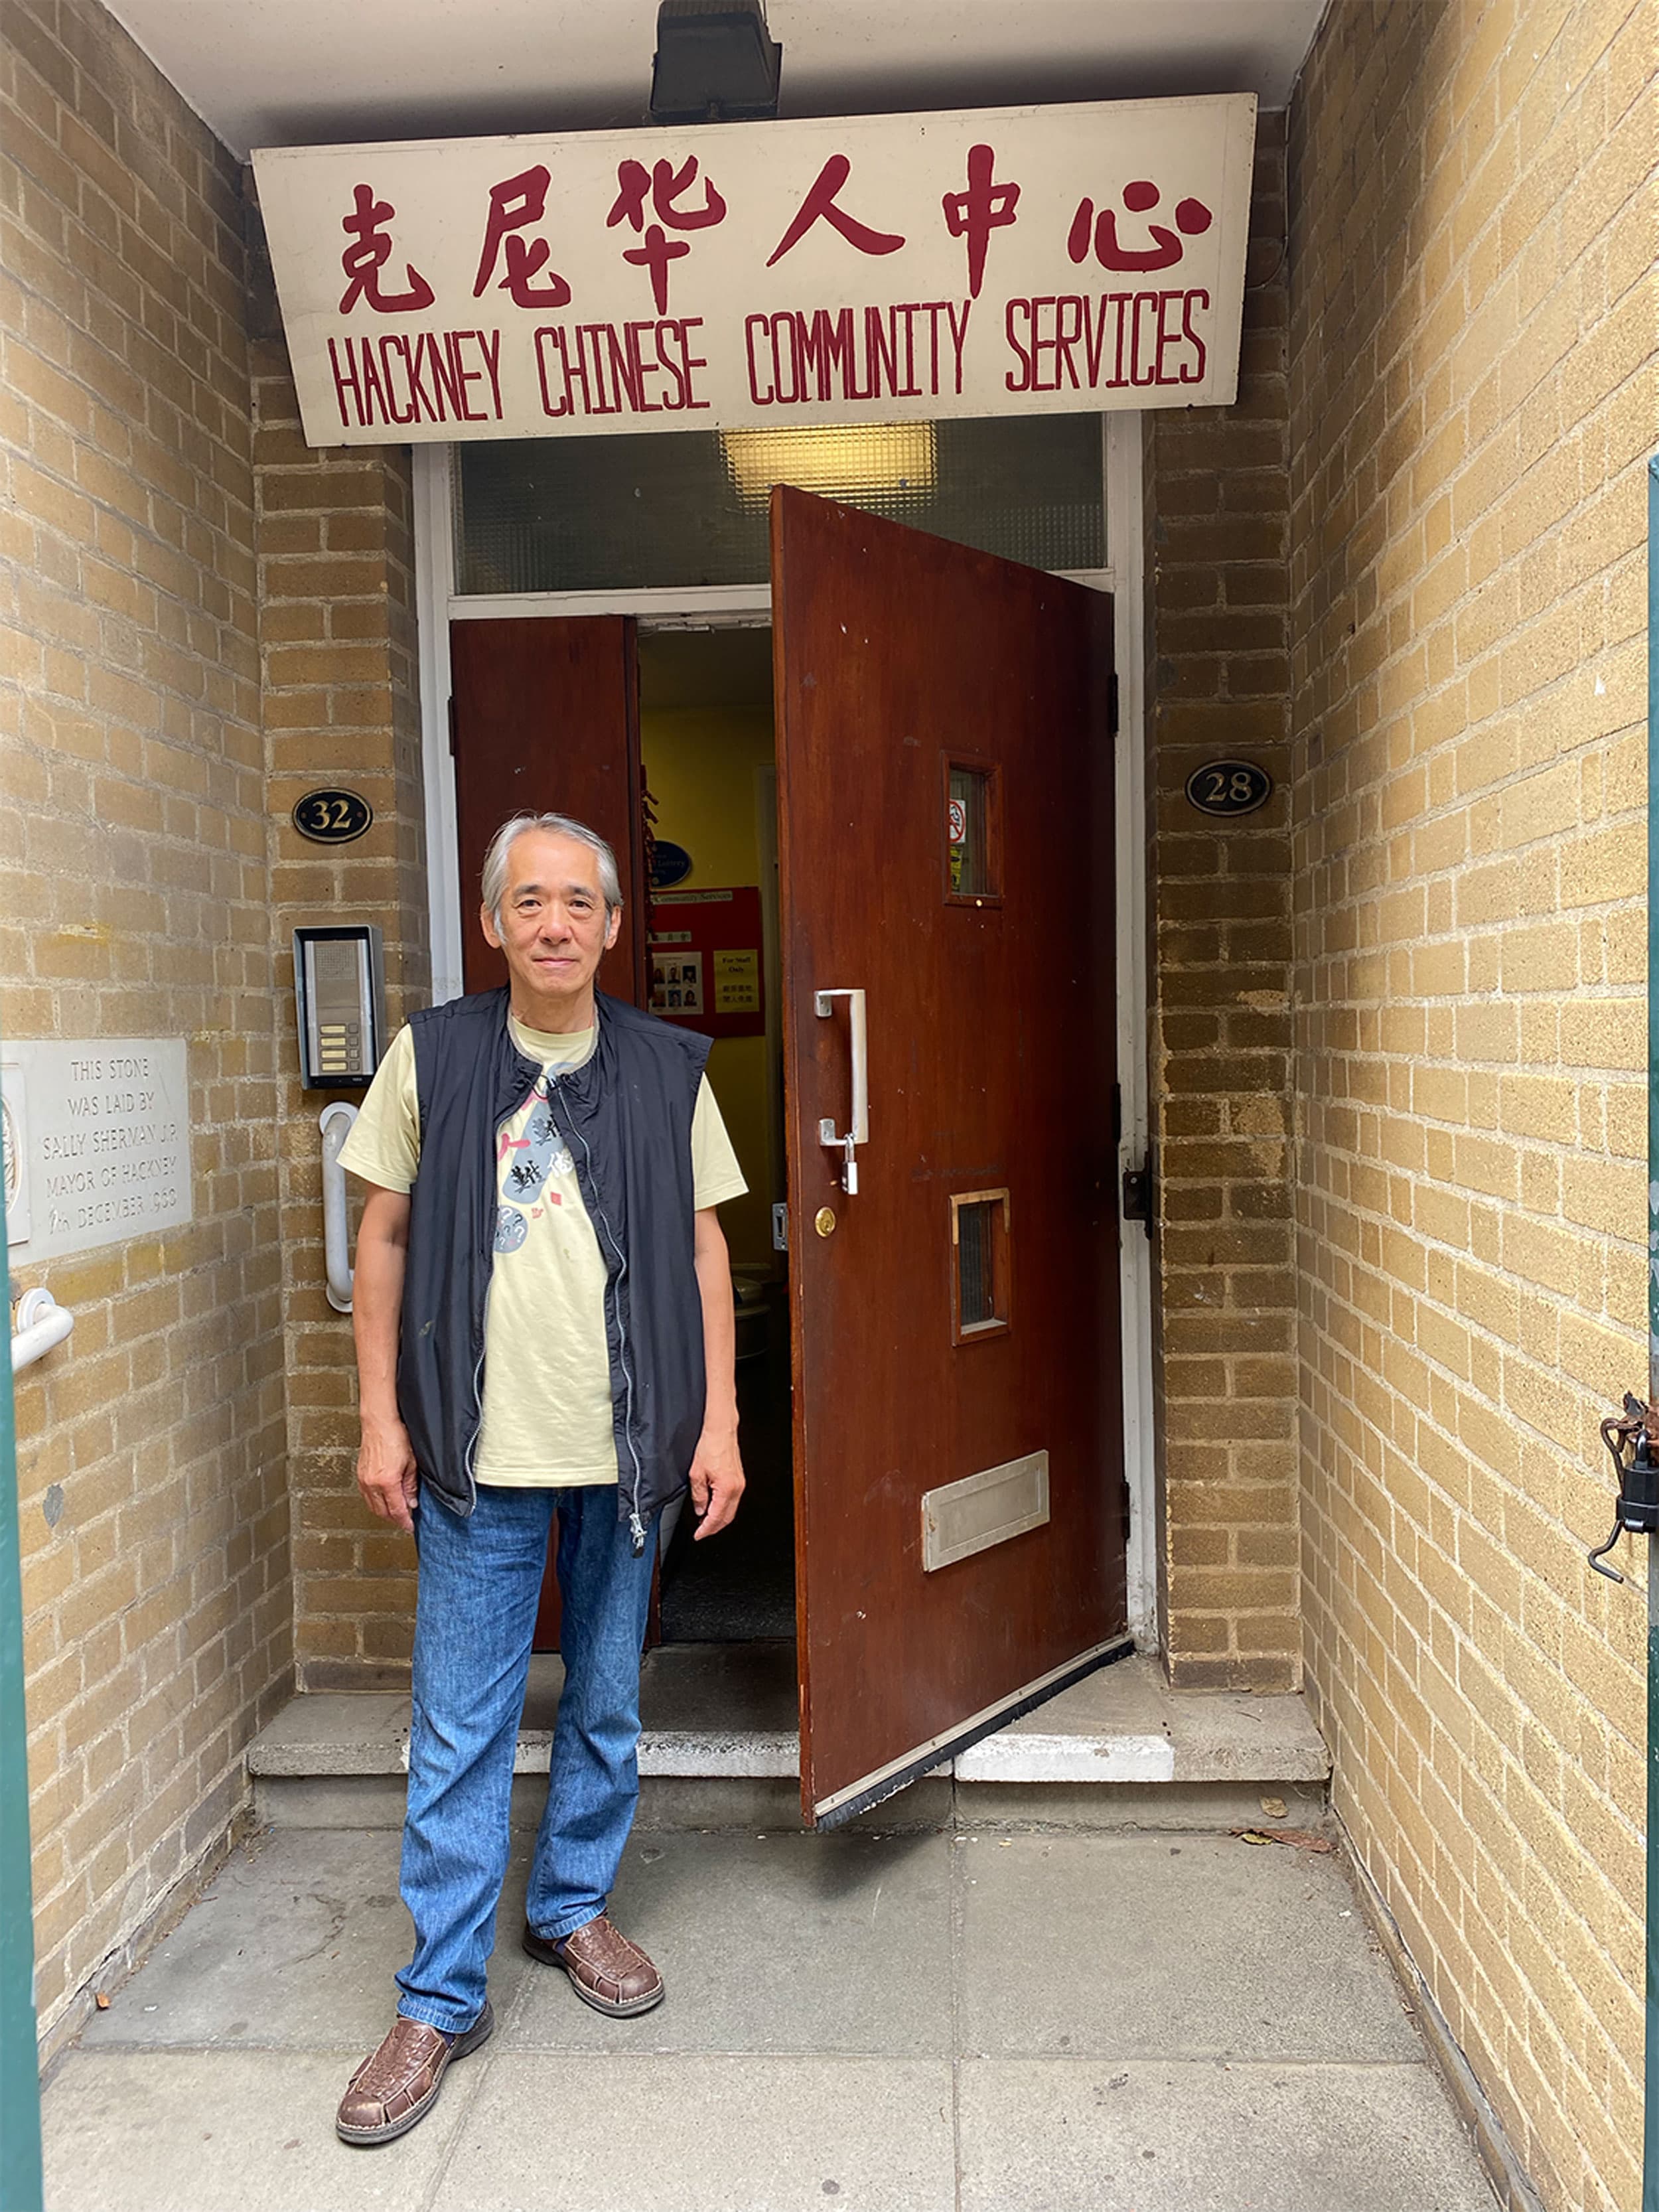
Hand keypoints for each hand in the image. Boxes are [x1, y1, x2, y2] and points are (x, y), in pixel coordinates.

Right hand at [357, 1415, 418, 1532]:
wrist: (379, 1422)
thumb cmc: (396, 1436)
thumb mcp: (412, 1463)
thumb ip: (411, 1486)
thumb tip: (411, 1502)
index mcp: (387, 1481)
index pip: (396, 1510)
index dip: (404, 1521)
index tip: (410, 1526)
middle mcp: (372, 1483)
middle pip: (382, 1512)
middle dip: (394, 1518)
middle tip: (405, 1520)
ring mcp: (363, 1479)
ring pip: (373, 1506)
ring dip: (384, 1512)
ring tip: (396, 1511)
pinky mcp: (360, 1474)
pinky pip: (367, 1496)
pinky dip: (376, 1502)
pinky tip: (384, 1500)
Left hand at [688, 1426, 743, 1538]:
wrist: (721, 1431)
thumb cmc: (710, 1446)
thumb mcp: (696, 1474)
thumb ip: (698, 1496)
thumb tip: (700, 1510)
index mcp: (726, 1488)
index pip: (716, 1517)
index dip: (706, 1530)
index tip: (698, 1535)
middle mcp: (737, 1488)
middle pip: (727, 1518)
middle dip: (714, 1528)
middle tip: (701, 1532)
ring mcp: (740, 1484)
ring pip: (731, 1510)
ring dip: (719, 1519)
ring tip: (705, 1522)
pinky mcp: (739, 1480)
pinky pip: (732, 1501)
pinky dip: (723, 1509)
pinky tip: (713, 1508)